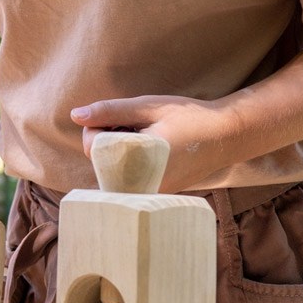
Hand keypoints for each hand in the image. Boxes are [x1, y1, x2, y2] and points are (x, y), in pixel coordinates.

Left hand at [69, 94, 235, 193]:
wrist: (227, 136)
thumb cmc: (188, 118)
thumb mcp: (147, 107)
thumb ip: (110, 112)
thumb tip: (75, 115)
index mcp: (137, 164)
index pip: (92, 147)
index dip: (99, 126)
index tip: (122, 117)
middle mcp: (142, 186)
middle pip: (101, 161)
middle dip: (108, 138)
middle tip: (136, 125)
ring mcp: (150, 194)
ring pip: (114, 169)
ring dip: (120, 150)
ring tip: (147, 136)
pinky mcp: (156, 194)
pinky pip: (129, 177)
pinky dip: (133, 160)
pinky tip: (153, 149)